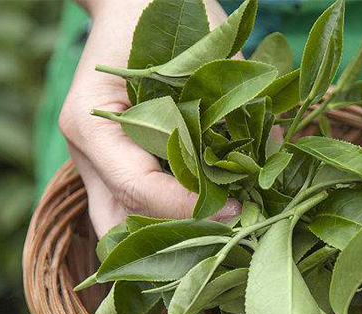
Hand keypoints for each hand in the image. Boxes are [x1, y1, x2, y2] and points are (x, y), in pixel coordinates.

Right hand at [59, 0, 238, 235]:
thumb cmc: (166, 16)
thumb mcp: (199, 55)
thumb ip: (230, 106)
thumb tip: (275, 153)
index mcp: (92, 123)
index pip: (138, 188)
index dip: (189, 208)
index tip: (237, 209)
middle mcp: (86, 152)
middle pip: (115, 226)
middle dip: (168, 243)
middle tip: (223, 241)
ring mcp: (91, 163)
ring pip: (116, 228)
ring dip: (163, 242)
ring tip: (216, 242)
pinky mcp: (109, 168)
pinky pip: (129, 212)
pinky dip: (164, 224)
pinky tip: (206, 225)